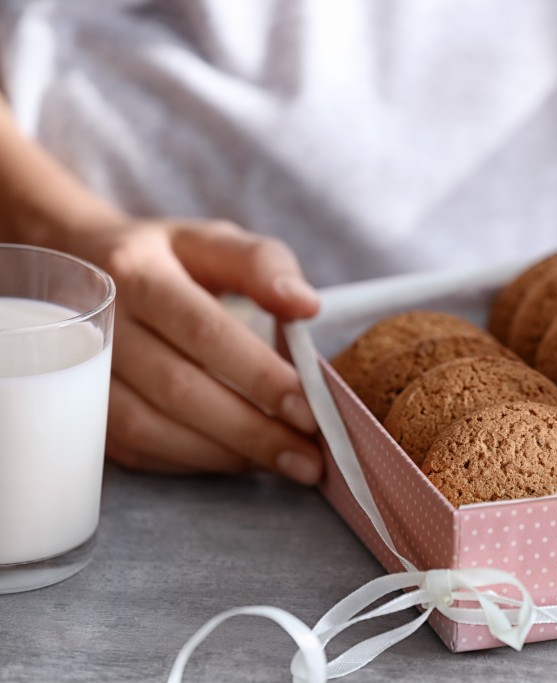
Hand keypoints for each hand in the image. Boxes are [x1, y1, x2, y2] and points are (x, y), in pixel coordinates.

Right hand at [73, 219, 324, 482]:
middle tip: (308, 457)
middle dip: (250, 429)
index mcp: (140, 272)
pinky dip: (192, 462)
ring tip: (283, 462)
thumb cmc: (169, 258)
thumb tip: (306, 305)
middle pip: (177, 388)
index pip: (204, 331)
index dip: (258, 374)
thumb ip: (263, 265)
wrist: (81, 266)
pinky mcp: (82, 408)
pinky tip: (238, 460)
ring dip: (222, 454)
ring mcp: (80, 371)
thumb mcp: (215, 241)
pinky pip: (136, 448)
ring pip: (150, 428)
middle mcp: (102, 324)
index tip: (308, 409)